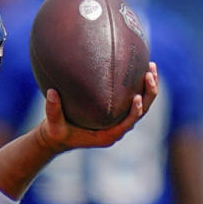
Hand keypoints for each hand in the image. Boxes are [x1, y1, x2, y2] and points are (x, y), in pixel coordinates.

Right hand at [37, 62, 159, 152]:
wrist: (58, 137)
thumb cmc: (56, 133)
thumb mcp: (53, 125)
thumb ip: (52, 111)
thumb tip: (51, 92)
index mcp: (106, 136)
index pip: (126, 125)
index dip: (134, 112)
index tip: (136, 97)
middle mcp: (117, 129)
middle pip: (141, 112)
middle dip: (149, 94)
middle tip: (150, 74)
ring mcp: (119, 120)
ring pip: (141, 105)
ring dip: (149, 87)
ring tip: (151, 66)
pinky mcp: (117, 113)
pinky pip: (134, 99)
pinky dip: (139, 86)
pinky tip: (140, 68)